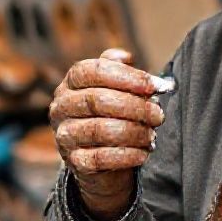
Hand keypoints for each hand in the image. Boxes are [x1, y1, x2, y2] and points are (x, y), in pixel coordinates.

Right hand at [49, 48, 165, 220]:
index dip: (128, 77)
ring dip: (134, 132)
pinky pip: (101, 158)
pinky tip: (143, 153)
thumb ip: (121, 70)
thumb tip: (126, 58)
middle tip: (159, 115)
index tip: (157, 86)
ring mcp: (65, 135)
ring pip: (100, 130)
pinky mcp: (74, 162)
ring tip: (153, 135)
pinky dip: (127, 155)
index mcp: (72, 82)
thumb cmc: (113, 114)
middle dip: (136, 107)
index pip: (95, 70)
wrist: (103, 161)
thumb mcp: (116, 87)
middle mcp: (62, 106)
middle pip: (98, 100)